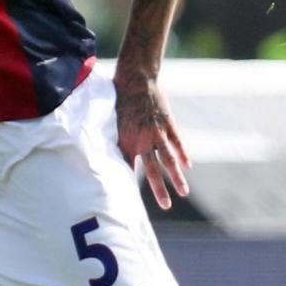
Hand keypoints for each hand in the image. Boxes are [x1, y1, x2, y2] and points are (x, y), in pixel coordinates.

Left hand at [115, 76, 191, 209]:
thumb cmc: (118, 97)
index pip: (126, 168)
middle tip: (166, 207)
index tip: (130, 201)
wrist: (136, 78)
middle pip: (152, 171)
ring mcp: (157, 133)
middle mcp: (142, 141)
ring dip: (176, 178)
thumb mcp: (109, 118)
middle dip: (159, 191)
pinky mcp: (168, 123)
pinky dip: (183, 155)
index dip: (128, 184)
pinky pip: (178, 143)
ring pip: (169, 161)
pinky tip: (188, 166)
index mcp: (125, 141)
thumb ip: (108, 135)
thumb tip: (97, 147)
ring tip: (184, 193)